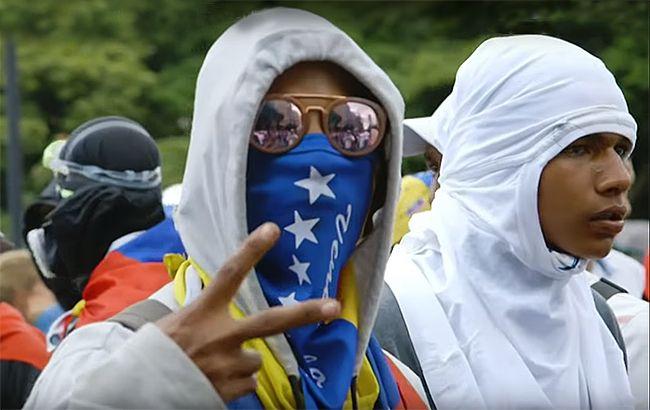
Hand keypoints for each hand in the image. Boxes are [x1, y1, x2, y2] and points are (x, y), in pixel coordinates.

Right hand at [156, 223, 340, 401]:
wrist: (133, 391)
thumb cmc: (153, 354)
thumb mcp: (172, 323)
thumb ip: (203, 315)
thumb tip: (222, 311)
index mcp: (201, 313)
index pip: (229, 274)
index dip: (252, 250)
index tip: (273, 230)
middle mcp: (219, 336)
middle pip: (271, 321)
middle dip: (305, 313)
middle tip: (333, 306)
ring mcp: (227, 365)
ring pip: (254, 361)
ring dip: (240, 363)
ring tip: (210, 367)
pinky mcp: (229, 390)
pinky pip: (246, 384)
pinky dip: (234, 383)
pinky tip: (211, 383)